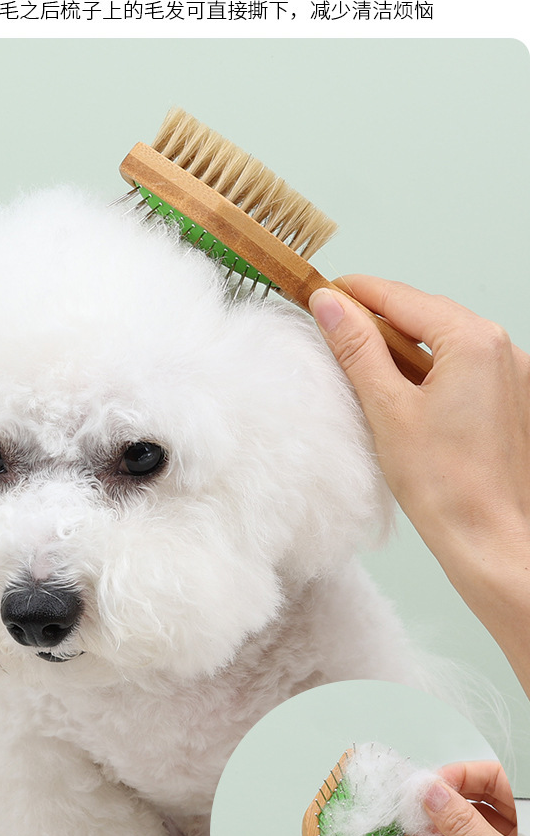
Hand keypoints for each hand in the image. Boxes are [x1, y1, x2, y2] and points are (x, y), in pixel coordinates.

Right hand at [308, 277, 528, 694]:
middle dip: (379, 320)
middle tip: (331, 331)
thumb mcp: (387, 409)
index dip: (355, 293)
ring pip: (446, 342)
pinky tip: (405, 397)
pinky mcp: (514, 400)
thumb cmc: (447, 488)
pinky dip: (432, 371)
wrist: (494, 542)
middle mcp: (503, 348)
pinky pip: (466, 368)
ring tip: (363, 370)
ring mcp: (515, 374)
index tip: (321, 293)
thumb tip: (330, 303)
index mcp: (473, 341)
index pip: (401, 297)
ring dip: (405, 348)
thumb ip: (357, 348)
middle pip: (426, 315)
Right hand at [423, 760, 518, 835]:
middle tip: (422, 801)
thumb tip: (435, 796)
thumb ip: (465, 828)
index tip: (432, 786)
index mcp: (531, 814)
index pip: (494, 775)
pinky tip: (432, 835)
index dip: (461, 774)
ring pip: (472, 816)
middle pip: (480, 793)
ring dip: (443, 817)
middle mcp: (522, 824)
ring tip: (422, 820)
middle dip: (448, 796)